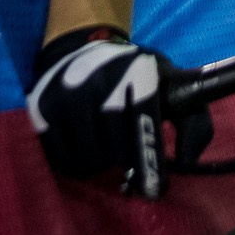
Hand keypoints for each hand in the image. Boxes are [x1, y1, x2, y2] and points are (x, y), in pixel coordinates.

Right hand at [28, 25, 209, 197]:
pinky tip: (85, 148)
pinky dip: (77, 165)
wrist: (82, 45)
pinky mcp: (42, 109)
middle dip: (125, 161)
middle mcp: (100, 80)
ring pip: (89, 161)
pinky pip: (62, 161)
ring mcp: (67, 93)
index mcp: (138, 71)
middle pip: (116, 152)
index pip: (144, 125)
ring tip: (105, 146)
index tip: (155, 188)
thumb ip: (193, 122)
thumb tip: (183, 162)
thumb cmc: (134, 72)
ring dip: (101, 164)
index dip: (150, 162)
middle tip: (125, 151)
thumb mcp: (171, 83)